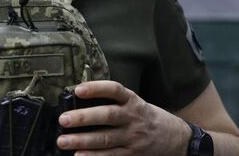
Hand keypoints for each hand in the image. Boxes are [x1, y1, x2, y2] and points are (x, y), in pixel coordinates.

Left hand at [56, 80, 190, 154]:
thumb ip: (113, 101)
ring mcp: (132, 137)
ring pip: (105, 139)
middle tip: (64, 119)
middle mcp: (132, 117)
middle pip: (107, 116)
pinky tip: (79, 155)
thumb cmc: (147, 117)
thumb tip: (80, 100)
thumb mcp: (135, 103)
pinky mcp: (132, 153)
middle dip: (83, 118)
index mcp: (132, 101)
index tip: (78, 90)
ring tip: (63, 141)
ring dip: (82, 140)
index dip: (96, 88)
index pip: (114, 90)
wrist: (175, 137)